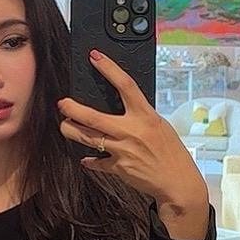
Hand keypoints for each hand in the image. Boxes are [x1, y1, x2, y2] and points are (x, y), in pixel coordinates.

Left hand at [58, 51, 207, 216]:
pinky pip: (97, 162)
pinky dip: (90, 160)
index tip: (95, 57)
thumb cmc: (172, 152)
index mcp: (146, 116)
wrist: (177, 181)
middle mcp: (131, 131)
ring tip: (65, 125)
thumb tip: (124, 104)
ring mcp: (123, 151)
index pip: (125, 86)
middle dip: (72, 109)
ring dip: (71, 130)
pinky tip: (86, 158)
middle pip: (93, 116)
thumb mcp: (160, 125)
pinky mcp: (118, 168)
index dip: (109, 69)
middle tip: (63, 103)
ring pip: (87, 138)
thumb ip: (140, 115)